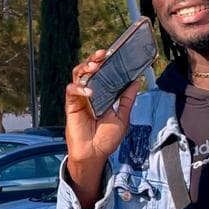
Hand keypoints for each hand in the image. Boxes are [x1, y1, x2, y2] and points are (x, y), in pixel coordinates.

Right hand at [64, 49, 140, 208]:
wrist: (95, 154)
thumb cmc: (107, 139)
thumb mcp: (123, 117)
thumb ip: (127, 99)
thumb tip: (137, 81)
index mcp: (103, 93)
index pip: (103, 72)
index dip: (106, 62)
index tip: (114, 53)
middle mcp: (90, 92)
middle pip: (88, 69)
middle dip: (94, 59)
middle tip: (103, 54)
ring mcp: (80, 98)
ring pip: (78, 75)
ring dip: (85, 68)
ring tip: (94, 66)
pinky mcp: (71, 105)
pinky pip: (71, 90)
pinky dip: (79, 88)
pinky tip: (89, 91)